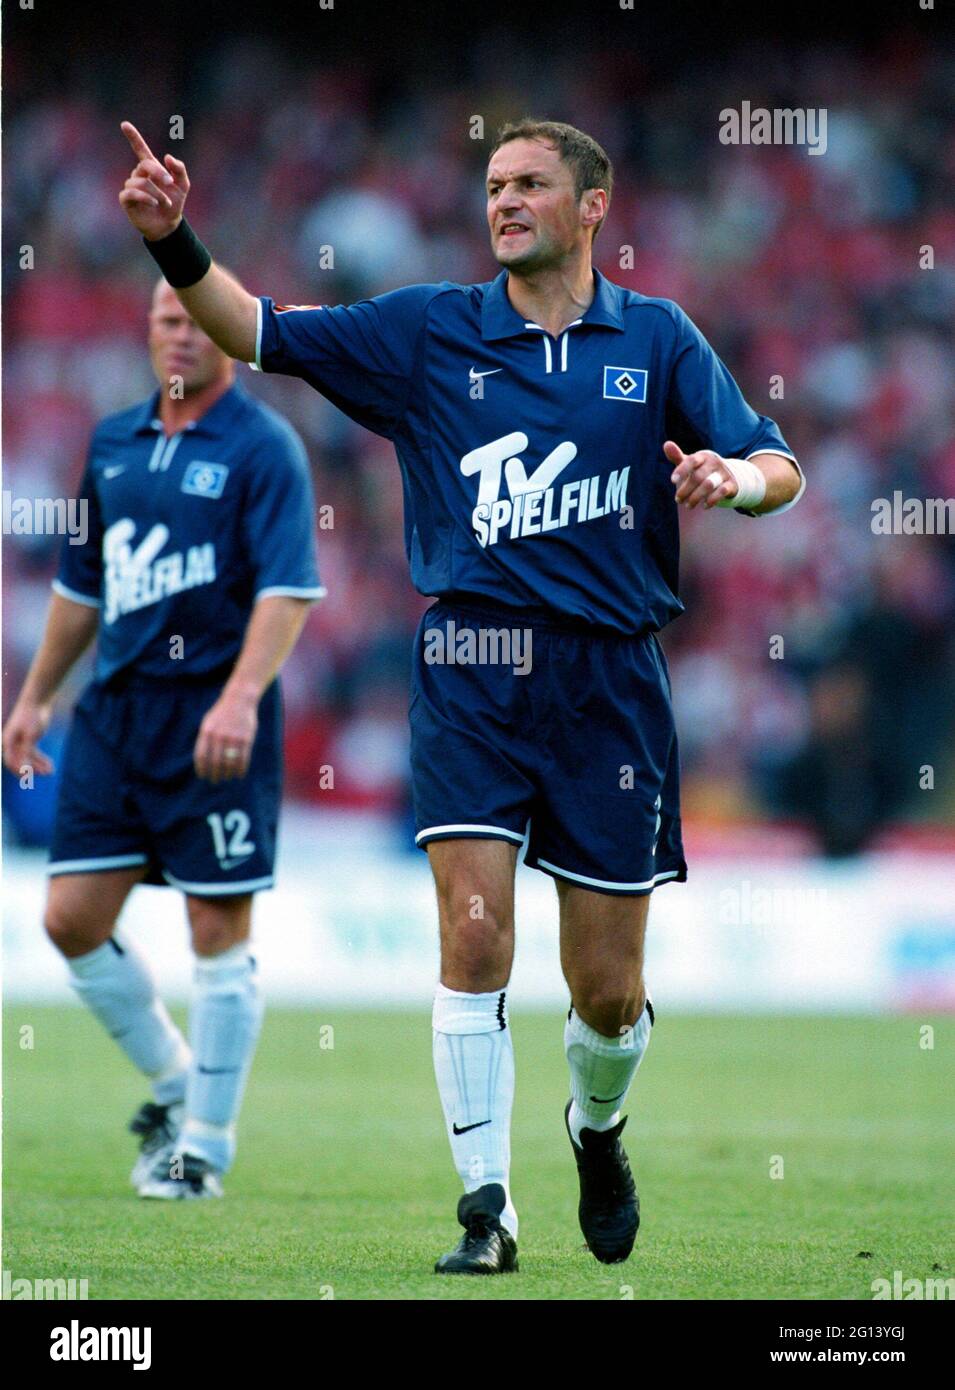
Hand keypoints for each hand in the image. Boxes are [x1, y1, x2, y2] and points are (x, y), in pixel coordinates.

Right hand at [2, 699, 54, 776]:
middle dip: (32, 769)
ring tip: (50, 772)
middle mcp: (12, 743)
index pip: (10, 761)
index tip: (30, 776)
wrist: (37, 701)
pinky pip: (34, 753)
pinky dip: (42, 759)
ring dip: (38, 766)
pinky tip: (50, 765)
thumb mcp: (30, 735)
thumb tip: (23, 767)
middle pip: (20, 761)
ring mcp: (21, 742)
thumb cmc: (31, 716)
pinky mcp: (30, 740)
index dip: (19, 770)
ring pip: (29, 759)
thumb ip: (26, 751)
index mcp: (8, 741)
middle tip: (44, 773)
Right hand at [118, 122, 189, 241]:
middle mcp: (138, 174)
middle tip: (170, 183)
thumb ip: (179, 169)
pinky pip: (132, 192)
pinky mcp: (126, 199)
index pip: (140, 149)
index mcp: (150, 169)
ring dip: (157, 192)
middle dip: (159, 172)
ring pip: (141, 182)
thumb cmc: (174, 203)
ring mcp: (131, 186)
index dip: (133, 137)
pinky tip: (153, 203)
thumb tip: (167, 157)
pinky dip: (145, 197)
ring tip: (165, 202)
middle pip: (145, 165)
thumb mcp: (183, 185)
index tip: (125, 124)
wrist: (168, 225)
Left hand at [193, 688, 257, 783]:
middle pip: (216, 762)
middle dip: (215, 774)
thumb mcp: (208, 723)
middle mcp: (219, 735)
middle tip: (215, 780)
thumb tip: (203, 761)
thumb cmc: (222, 714)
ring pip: (230, 762)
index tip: (203, 776)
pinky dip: (241, 769)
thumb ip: (205, 740)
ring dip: (228, 773)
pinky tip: (240, 774)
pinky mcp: (246, 739)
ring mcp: (233, 737)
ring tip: (227, 777)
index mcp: (207, 731)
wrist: (240, 700)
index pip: (202, 756)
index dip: (202, 768)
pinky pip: (243, 759)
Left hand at [664, 440, 737, 508]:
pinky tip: (704, 506)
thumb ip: (678, 456)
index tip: (672, 481)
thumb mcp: (691, 463)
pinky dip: (712, 500)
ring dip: (696, 497)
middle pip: (698, 476)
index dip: (682, 470)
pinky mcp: (731, 484)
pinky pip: (722, 492)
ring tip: (688, 506)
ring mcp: (723, 473)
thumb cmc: (703, 469)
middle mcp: (714, 463)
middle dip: (686, 490)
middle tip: (678, 500)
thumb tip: (666, 444)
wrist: (730, 474)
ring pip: (709, 484)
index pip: (691, 460)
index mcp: (703, 456)